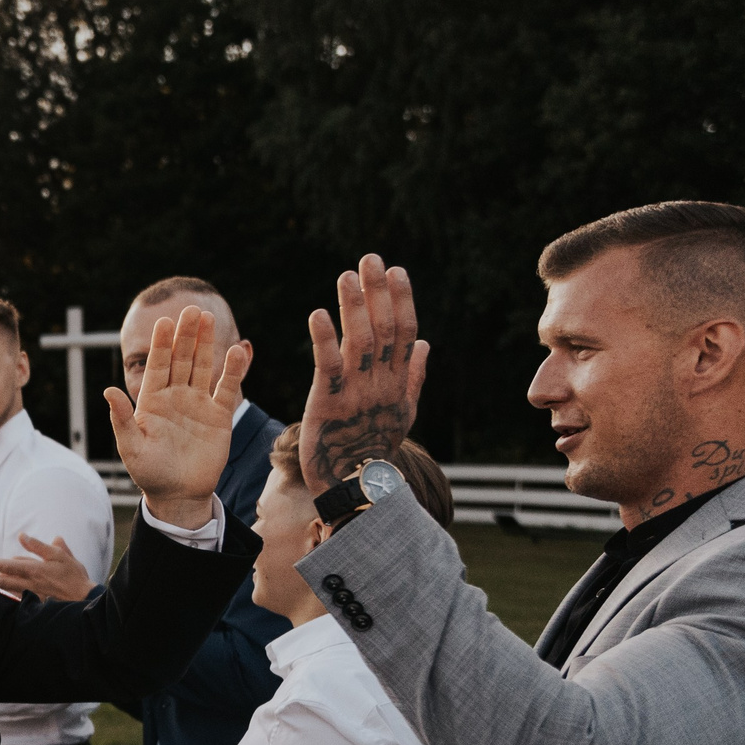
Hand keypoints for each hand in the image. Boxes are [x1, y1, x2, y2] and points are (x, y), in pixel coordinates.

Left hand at [0, 534, 95, 601]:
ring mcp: (30, 594)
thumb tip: (22, 535)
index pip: (7, 564)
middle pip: (2, 580)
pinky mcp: (35, 602)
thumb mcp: (59, 555)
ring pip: (7, 589)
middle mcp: (28, 583)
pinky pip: (16, 597)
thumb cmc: (73, 575)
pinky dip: (6, 595)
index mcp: (34, 569)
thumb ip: (38, 546)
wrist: (84, 598)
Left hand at [102, 303, 249, 527]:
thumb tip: (108, 391)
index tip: (165, 322)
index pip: (157, 366)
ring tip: (209, 318)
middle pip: (181, 359)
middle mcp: (175, 396)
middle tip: (191, 309)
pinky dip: (233, 370)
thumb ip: (123, 419)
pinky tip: (237, 350)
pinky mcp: (219, 415)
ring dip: (206, 344)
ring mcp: (198, 403)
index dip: (162, 345)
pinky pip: (226, 388)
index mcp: (152, 400)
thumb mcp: (131, 447)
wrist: (178, 494)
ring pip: (202, 367)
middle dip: (185, 335)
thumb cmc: (149, 472)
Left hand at [302, 254, 429, 489]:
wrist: (355, 486)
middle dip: (378, 292)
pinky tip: (317, 313)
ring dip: (354, 306)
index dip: (401, 300)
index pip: (405, 333)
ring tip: (347, 275)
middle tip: (371, 258)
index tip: (397, 271)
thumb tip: (426, 343)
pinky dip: (324, 338)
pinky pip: (328, 365)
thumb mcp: (403, 411)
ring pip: (360, 341)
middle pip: (384, 329)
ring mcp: (357, 392)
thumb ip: (415, 376)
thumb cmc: (375, 446)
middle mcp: (381, 383)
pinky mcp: (328, 402)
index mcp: (398, 382)